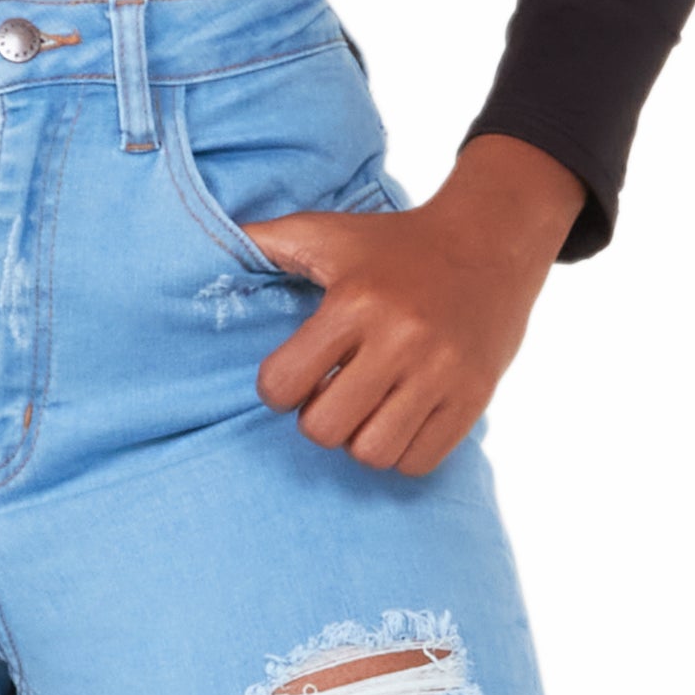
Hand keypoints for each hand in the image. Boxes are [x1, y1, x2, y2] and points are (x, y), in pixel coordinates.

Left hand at [244, 133, 584, 471]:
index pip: (284, 384)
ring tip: (366, 411)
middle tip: (332, 396)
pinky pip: (418, 462)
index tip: (296, 375)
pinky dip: (401, 451)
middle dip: (317, 419)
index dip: (278, 388)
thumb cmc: (394, 243)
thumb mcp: (328, 233)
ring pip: (372, 454)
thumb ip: (265, 241)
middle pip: (324, 429)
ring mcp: (441, 372)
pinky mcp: (472, 397)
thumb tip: (203, 246)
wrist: (491, 242)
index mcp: (356, 302)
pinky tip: (400, 419)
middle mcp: (400, 339)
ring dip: (360, 440)